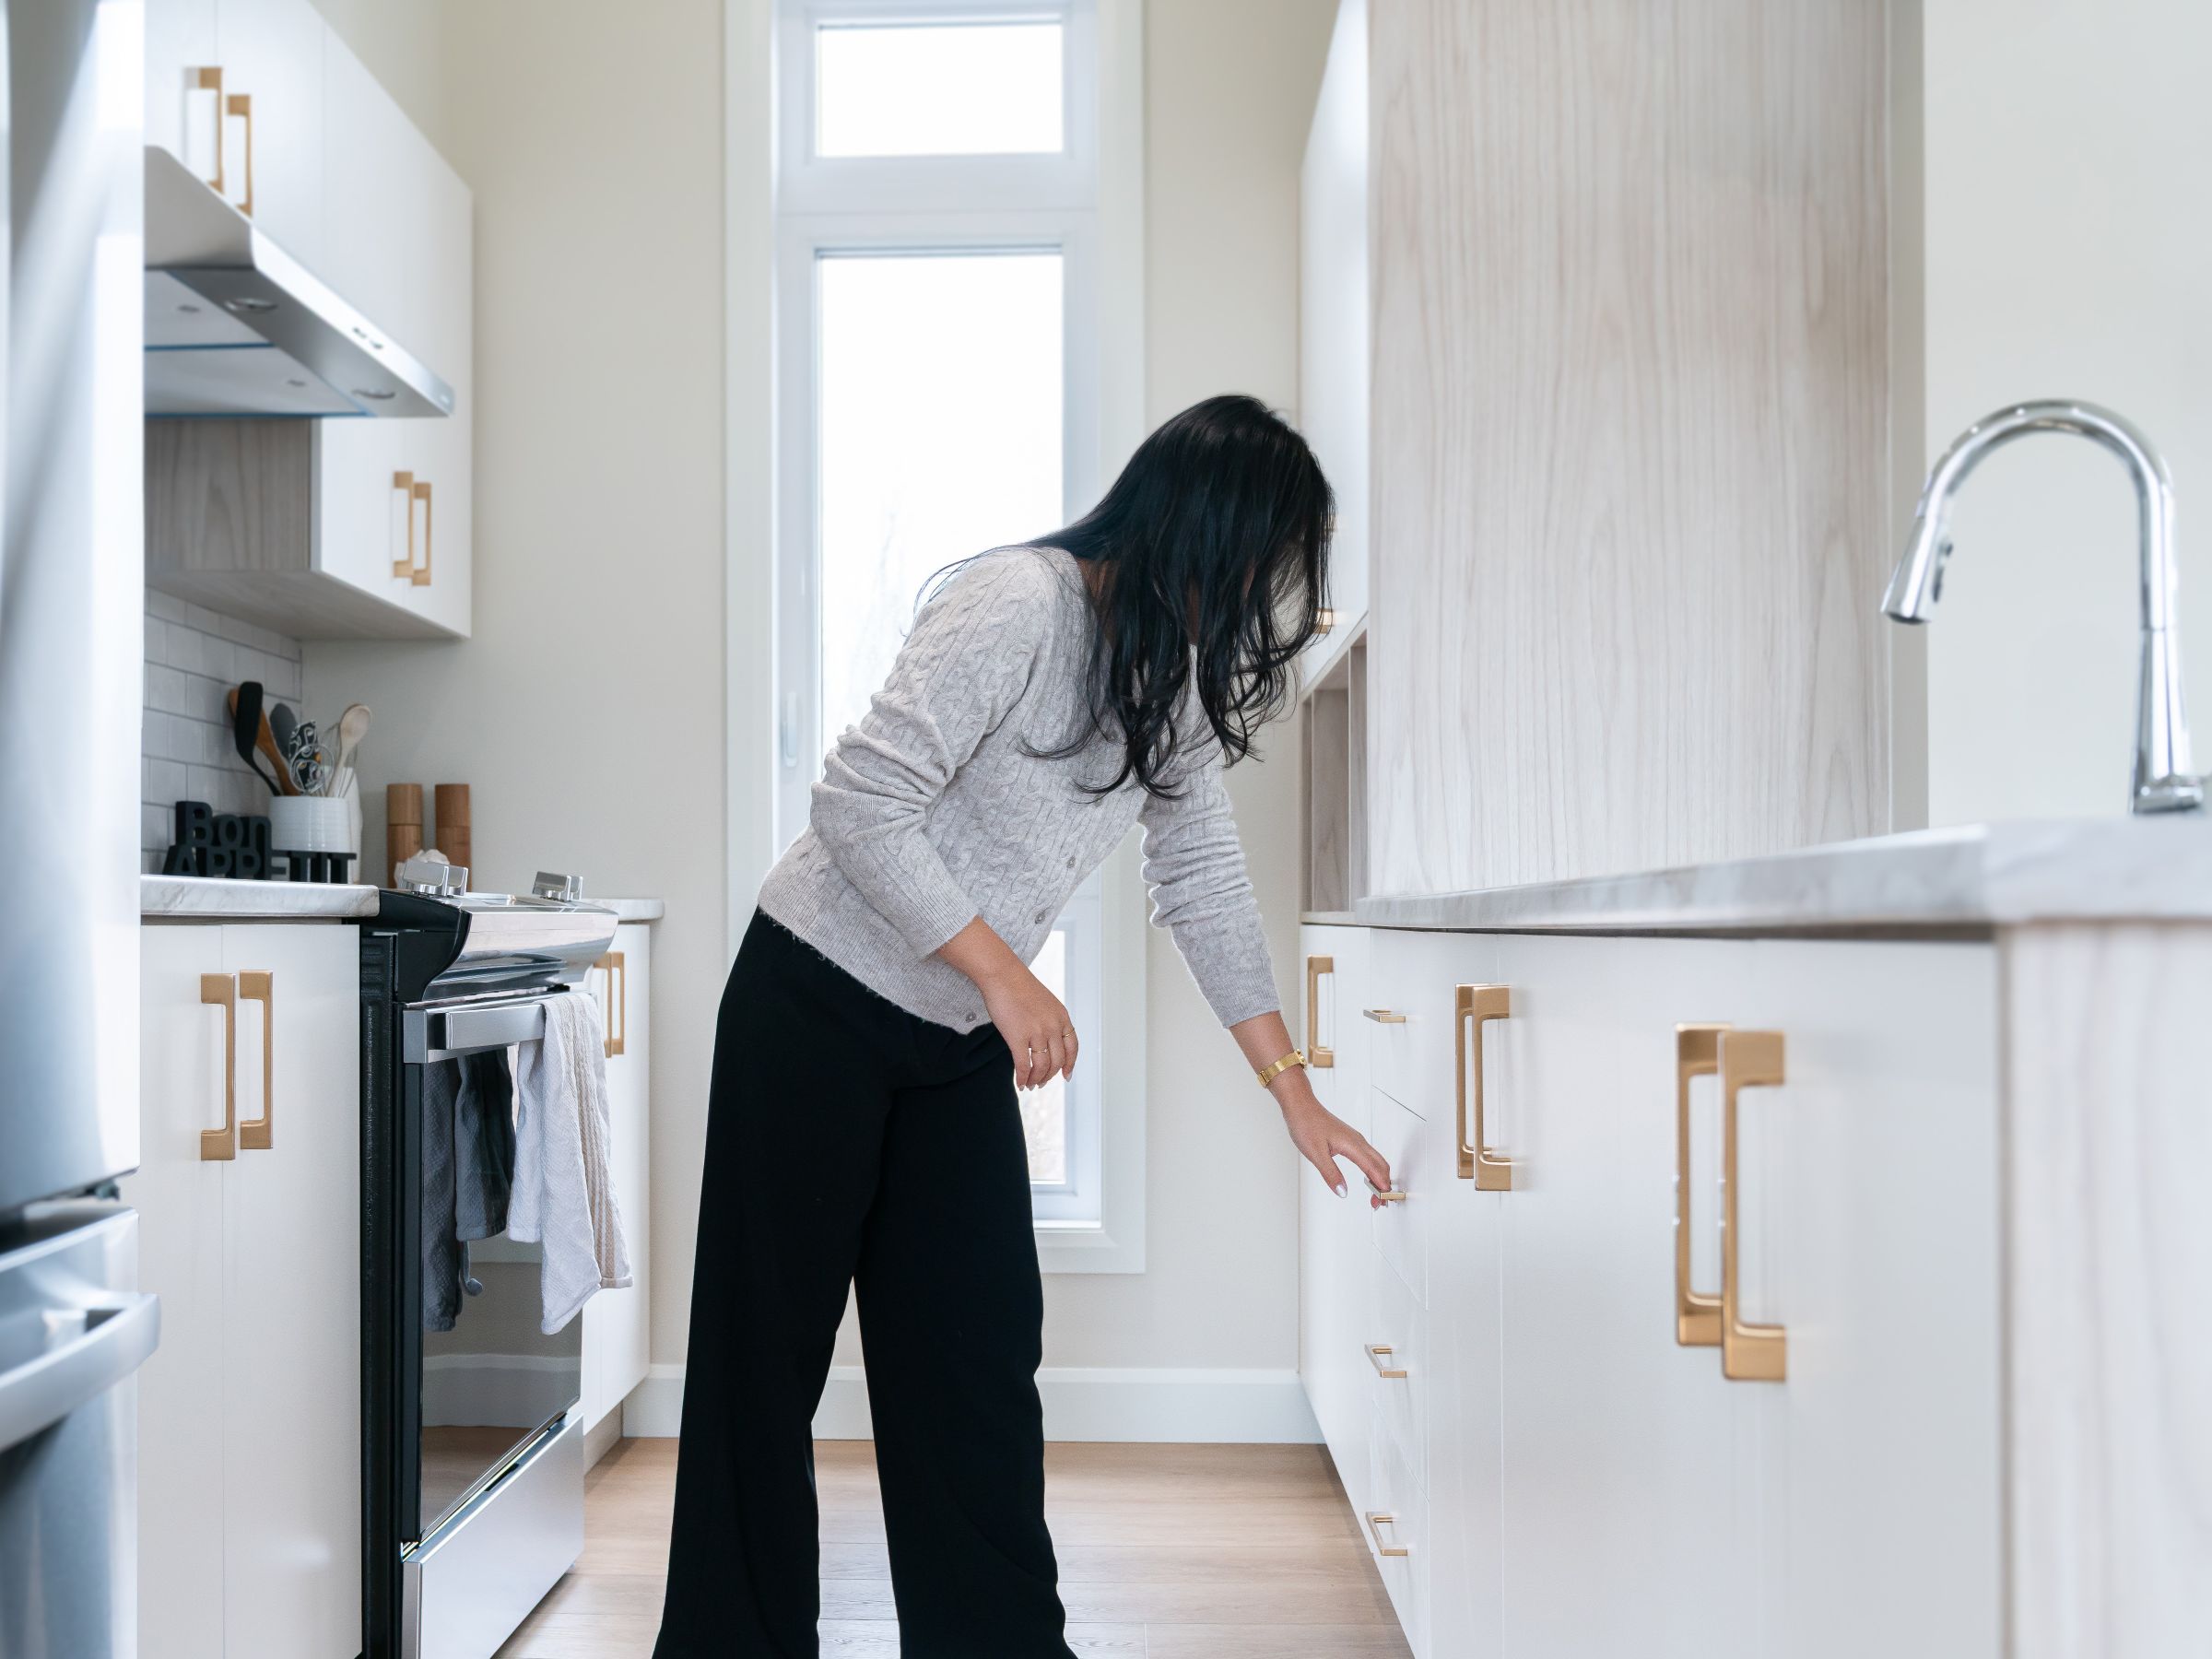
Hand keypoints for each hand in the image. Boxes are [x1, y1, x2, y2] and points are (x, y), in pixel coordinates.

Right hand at [935, 917, 1077, 1090]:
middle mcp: (1053, 1026)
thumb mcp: (1045, 1002)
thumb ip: (1049, 1020)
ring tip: (1031, 1084)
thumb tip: (1046, 1041)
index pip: (1073, 1048)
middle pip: (1058, 1061)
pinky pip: (1024, 1065)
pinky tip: (1020, 1083)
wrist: (1002, 974)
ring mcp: (1037, 1032)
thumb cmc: (1018, 986)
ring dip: (1037, 1079)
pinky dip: (1023, 1078)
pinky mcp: (1018, 1037)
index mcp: (1062, 1017)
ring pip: (1042, 1067)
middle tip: (1042, 1082)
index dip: (1070, 1064)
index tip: (1066, 1075)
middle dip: (1050, 1075)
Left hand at [1276, 1080, 1391, 1205]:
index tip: (1382, 1203)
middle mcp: (1358, 1141)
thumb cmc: (1306, 1124)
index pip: (1374, 1169)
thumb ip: (1331, 1174)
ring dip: (1380, 1178)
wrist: (1300, 1106)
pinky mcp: (1350, 1140)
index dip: (1380, 1187)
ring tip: (1376, 1194)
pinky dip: (1373, 1170)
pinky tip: (1368, 1177)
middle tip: (1379, 1203)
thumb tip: (1343, 1191)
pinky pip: (1369, 1156)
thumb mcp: (1315, 1153)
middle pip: (1381, 1165)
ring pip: (1376, 1160)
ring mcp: (1355, 1140)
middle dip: (1384, 1185)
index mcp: (1352, 1145)